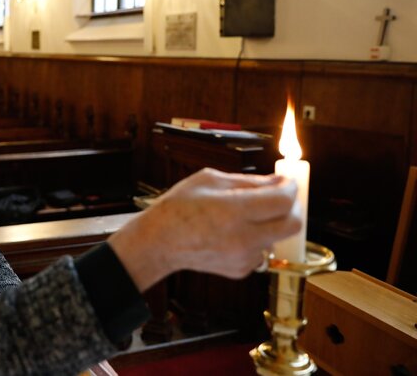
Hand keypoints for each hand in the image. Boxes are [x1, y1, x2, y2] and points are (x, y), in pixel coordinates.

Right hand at [108, 168, 300, 291]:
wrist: (159, 242)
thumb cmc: (178, 207)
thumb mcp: (209, 180)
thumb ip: (247, 182)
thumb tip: (277, 181)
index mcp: (233, 211)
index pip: (283, 201)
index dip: (290, 188)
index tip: (287, 182)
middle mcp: (242, 237)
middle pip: (292, 225)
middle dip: (292, 208)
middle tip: (279, 197)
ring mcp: (243, 257)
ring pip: (276, 237)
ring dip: (269, 224)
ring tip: (242, 216)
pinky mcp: (241, 270)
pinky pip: (261, 250)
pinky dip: (254, 239)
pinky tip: (230, 233)